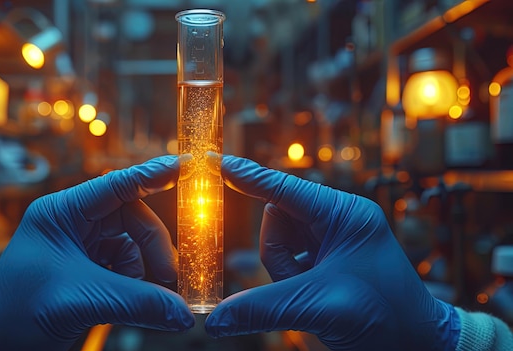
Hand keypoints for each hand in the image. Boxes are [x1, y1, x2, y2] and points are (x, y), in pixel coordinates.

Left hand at [0, 156, 193, 350]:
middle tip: (170, 279)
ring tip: (149, 301)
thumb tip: (183, 313)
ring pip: (133, 248)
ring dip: (146, 273)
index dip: (154, 175)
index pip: (117, 185)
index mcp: (62, 213)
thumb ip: (137, 303)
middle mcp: (73, 225)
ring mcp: (82, 249)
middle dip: (155, 248)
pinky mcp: (88, 274)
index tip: (188, 166)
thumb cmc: (15, 314)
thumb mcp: (80, 300)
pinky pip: (127, 271)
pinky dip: (137, 288)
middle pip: (133, 221)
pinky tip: (134, 306)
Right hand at [205, 155, 458, 350]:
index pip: (284, 189)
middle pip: (276, 222)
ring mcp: (330, 240)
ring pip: (278, 245)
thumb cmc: (386, 317)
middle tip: (301, 285)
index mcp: (344, 213)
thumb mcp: (320, 307)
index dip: (247, 177)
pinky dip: (290, 283)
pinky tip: (314, 298)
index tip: (214, 162)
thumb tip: (216, 319)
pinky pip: (288, 262)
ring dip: (284, 274)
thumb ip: (263, 308)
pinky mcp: (325, 260)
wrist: (417, 346)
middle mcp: (337, 219)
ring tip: (313, 297)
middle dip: (278, 256)